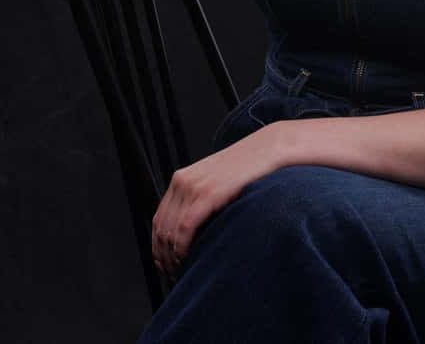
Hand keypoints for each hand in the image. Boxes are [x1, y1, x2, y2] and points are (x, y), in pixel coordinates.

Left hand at [151, 123, 282, 280]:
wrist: (266, 150)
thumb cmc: (246, 170)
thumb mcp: (216, 181)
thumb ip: (200, 199)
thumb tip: (192, 231)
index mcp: (181, 179)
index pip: (159, 220)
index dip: (158, 247)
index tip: (165, 265)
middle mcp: (182, 181)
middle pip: (161, 228)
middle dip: (164, 256)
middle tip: (174, 275)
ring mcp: (194, 186)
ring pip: (170, 231)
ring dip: (172, 257)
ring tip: (183, 272)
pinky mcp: (208, 194)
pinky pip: (185, 227)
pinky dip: (182, 247)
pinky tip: (188, 258)